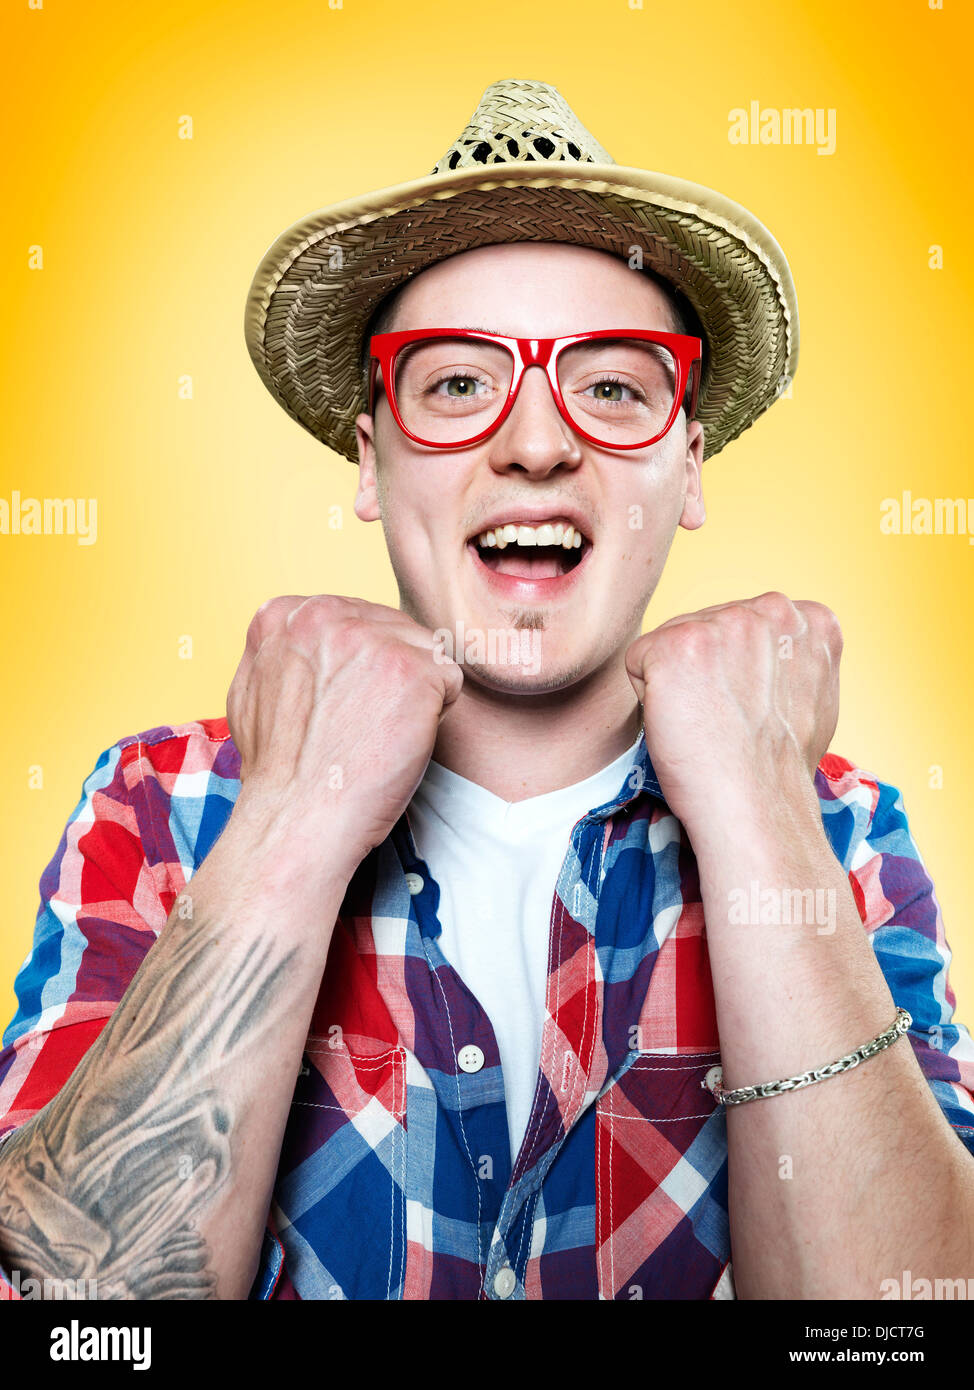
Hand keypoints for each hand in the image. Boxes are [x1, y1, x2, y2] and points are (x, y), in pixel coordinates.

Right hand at [226, 595, 462, 880]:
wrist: (297, 818)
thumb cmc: (281, 773)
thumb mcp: (253, 691)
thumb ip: (284, 651)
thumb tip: (312, 641)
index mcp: (285, 614)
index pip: (355, 619)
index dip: (360, 667)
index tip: (340, 705)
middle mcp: (325, 614)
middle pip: (393, 629)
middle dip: (391, 675)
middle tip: (363, 725)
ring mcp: (371, 637)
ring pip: (423, 651)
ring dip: (415, 692)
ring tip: (380, 731)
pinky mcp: (412, 668)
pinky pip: (449, 677)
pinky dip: (436, 713)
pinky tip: (402, 739)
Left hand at [625, 592, 841, 832]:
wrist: (758, 806)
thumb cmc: (777, 769)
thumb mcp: (811, 695)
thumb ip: (790, 658)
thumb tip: (768, 654)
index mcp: (809, 619)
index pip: (741, 627)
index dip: (736, 674)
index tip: (750, 709)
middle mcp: (772, 609)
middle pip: (705, 628)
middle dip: (704, 673)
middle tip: (724, 721)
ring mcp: (725, 622)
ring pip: (671, 645)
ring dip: (676, 684)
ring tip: (706, 723)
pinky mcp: (678, 643)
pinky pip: (638, 661)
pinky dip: (648, 698)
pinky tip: (681, 723)